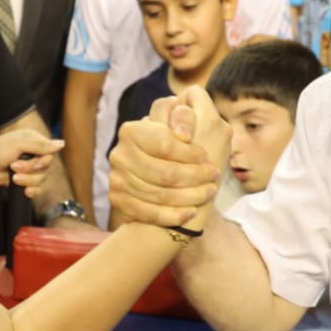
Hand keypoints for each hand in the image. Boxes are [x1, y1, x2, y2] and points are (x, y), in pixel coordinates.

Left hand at [0, 129, 62, 198]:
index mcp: (34, 141)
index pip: (50, 153)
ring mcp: (29, 168)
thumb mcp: (18, 144)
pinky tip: (25, 191)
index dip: (43, 161)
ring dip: (28, 180)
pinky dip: (32, 190)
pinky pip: (37, 188)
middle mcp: (33, 153)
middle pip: (46, 167)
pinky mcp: (25, 180)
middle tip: (14, 167)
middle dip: (30, 170)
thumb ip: (41, 145)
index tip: (33, 163)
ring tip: (14, 177)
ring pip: (41, 179)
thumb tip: (61, 144)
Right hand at [108, 95, 223, 228]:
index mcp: (132, 130)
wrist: (157, 173)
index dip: (190, 153)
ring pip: (160, 194)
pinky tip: (191, 211)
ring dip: (191, 196)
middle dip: (195, 176)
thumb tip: (184, 135)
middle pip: (164, 173)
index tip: (206, 157)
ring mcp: (116, 178)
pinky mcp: (118, 200)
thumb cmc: (173, 143)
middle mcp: (119, 154)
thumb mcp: (180, 122)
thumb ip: (184, 116)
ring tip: (209, 191)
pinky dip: (173, 214)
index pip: (165, 144)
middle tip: (214, 175)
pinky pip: (149, 213)